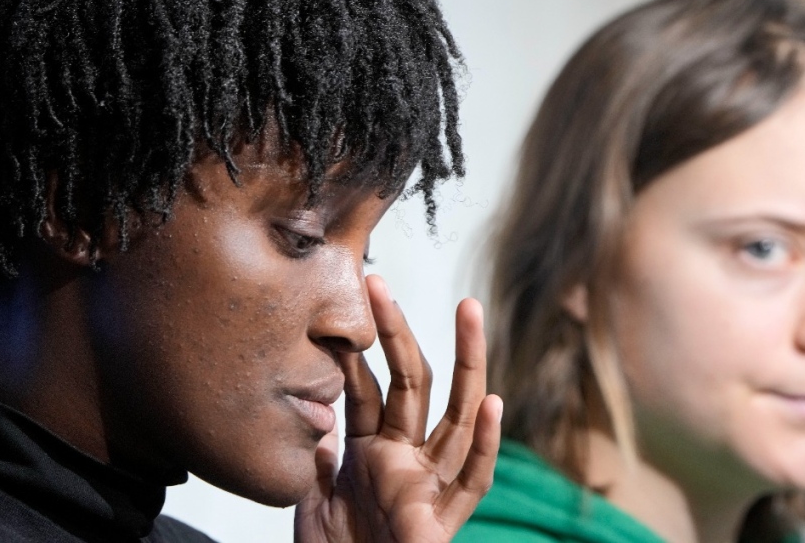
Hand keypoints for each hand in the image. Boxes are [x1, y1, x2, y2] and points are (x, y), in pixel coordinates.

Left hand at [293, 274, 502, 541]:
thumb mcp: (314, 506)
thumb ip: (322, 465)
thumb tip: (321, 430)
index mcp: (371, 455)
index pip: (370, 390)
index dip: (365, 351)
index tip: (359, 306)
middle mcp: (403, 461)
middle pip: (415, 385)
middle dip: (404, 333)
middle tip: (391, 284)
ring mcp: (426, 486)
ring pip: (452, 414)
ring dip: (464, 361)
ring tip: (469, 310)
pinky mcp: (443, 520)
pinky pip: (471, 479)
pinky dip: (482, 443)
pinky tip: (490, 404)